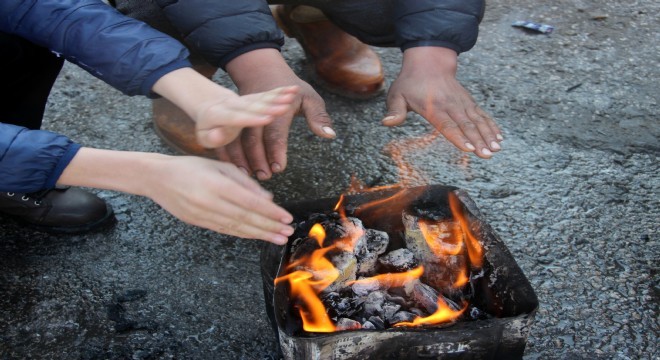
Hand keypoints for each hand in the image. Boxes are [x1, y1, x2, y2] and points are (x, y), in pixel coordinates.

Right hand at [143, 156, 293, 243]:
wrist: (157, 178)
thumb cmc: (191, 167)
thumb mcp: (220, 166)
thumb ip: (245, 182)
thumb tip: (268, 200)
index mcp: (217, 185)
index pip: (250, 202)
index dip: (270, 212)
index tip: (287, 218)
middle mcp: (210, 202)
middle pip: (246, 218)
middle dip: (269, 227)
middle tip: (288, 233)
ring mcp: (203, 215)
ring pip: (237, 228)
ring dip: (260, 234)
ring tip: (278, 239)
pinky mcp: (199, 223)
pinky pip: (226, 230)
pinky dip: (243, 234)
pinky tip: (257, 236)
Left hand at [151, 67, 299, 148]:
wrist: (208, 104)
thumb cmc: (207, 128)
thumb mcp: (203, 137)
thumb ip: (212, 139)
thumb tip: (219, 136)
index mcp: (218, 114)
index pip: (236, 118)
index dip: (251, 118)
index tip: (267, 119)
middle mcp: (233, 103)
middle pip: (252, 105)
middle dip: (269, 107)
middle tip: (285, 108)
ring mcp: (244, 99)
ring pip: (261, 97)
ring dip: (277, 97)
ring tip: (292, 97)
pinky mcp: (252, 97)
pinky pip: (267, 94)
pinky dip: (280, 91)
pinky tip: (292, 90)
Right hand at [222, 49, 334, 179]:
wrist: (264, 71)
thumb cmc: (292, 89)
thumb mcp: (309, 98)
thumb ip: (318, 117)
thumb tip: (329, 135)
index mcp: (278, 106)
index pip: (275, 131)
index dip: (276, 150)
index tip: (278, 168)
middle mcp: (257, 109)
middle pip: (253, 136)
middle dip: (257, 158)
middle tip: (264, 176)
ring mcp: (243, 111)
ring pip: (237, 137)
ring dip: (242, 157)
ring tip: (250, 174)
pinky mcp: (234, 116)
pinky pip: (228, 136)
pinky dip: (230, 152)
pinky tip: (237, 167)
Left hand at [382, 47, 501, 158]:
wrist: (429, 62)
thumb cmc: (410, 82)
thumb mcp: (397, 94)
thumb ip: (395, 110)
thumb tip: (386, 123)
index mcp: (433, 107)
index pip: (447, 124)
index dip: (458, 137)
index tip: (469, 148)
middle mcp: (451, 105)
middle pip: (466, 125)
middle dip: (478, 141)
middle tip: (487, 155)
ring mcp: (462, 103)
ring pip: (477, 121)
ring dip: (488, 135)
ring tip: (496, 149)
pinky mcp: (469, 102)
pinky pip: (482, 115)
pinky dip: (491, 126)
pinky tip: (499, 138)